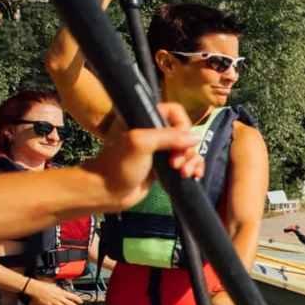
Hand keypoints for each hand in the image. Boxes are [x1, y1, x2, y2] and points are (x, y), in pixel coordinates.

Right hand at [21, 279, 83, 304]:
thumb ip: (60, 290)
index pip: (73, 296)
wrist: (35, 288)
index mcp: (62, 292)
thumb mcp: (55, 286)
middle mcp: (60, 298)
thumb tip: (64, 292)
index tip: (81, 302)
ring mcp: (54, 303)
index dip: (78, 299)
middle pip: (71, 304)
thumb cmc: (44, 285)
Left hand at [84, 103, 205, 210]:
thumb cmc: (119, 165)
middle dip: (186, 149)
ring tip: (184, 173)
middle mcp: (153, 131)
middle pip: (185, 132)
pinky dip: (194, 167)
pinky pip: (187, 162)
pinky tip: (195, 176)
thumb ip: (169, 137)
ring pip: (188, 148)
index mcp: (144, 119)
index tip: (180, 142)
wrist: (108, 192)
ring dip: (192, 160)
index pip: (174, 112)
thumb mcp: (141, 143)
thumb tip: (197, 137)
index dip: (182, 125)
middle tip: (176, 164)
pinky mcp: (165, 165)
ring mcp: (160, 149)